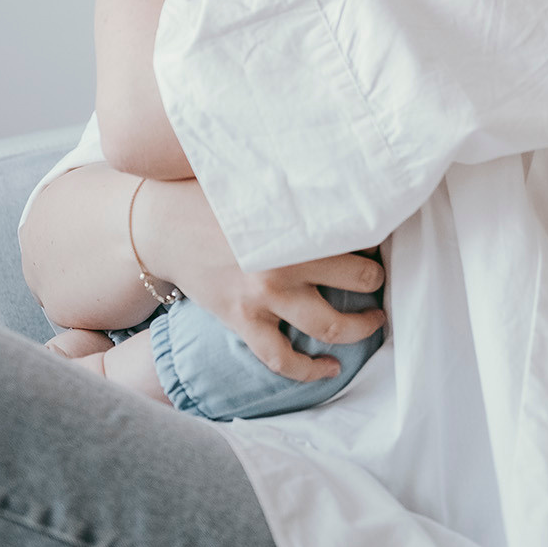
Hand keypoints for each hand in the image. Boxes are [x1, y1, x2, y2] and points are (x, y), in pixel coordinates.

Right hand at [136, 178, 384, 381]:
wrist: (165, 226)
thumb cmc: (218, 199)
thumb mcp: (265, 186)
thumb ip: (305, 191)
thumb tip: (348, 175)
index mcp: (299, 223)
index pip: (363, 234)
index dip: (378, 239)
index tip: (381, 241)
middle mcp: (287, 262)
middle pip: (360, 280)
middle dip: (378, 283)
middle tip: (381, 282)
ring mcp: (265, 297)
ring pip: (331, 327)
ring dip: (361, 329)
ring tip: (373, 324)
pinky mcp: (244, 322)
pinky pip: (284, 360)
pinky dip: (311, 371)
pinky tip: (331, 369)